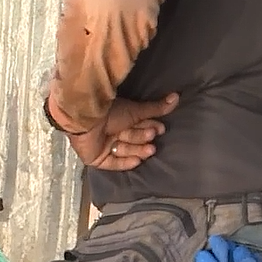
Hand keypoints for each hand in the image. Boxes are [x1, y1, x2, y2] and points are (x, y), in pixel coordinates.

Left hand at [53, 93, 179, 170]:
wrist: (85, 119)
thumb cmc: (109, 112)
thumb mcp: (136, 111)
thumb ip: (156, 108)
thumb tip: (176, 97)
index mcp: (121, 119)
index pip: (139, 127)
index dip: (150, 128)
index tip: (160, 129)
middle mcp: (113, 132)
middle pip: (133, 139)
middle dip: (143, 138)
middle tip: (151, 136)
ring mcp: (105, 146)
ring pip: (126, 151)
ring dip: (136, 149)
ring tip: (148, 148)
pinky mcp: (97, 158)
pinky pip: (114, 164)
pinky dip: (125, 162)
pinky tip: (137, 161)